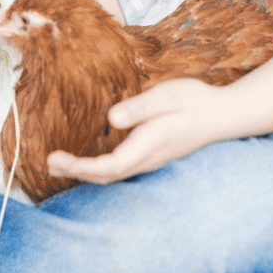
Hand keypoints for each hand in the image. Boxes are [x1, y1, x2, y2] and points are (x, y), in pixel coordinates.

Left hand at [47, 78, 224, 183]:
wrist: (223, 114)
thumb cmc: (195, 101)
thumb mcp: (167, 96)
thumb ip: (139, 108)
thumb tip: (111, 118)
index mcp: (149, 144)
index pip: (109, 166)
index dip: (80, 166)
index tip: (56, 157)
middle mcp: (148, 158)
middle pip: (107, 176)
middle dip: (76, 172)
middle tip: (49, 161)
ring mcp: (151, 160)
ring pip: (113, 175)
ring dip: (85, 172)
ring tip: (59, 164)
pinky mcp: (152, 156)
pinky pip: (121, 169)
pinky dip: (98, 169)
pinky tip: (87, 161)